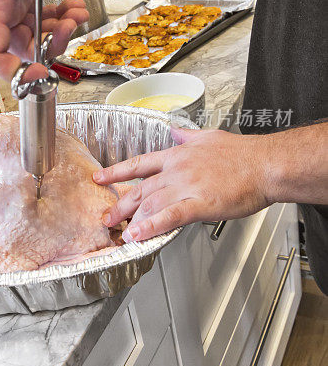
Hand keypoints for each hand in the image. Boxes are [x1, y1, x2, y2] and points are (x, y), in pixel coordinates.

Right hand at [0, 0, 88, 79]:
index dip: (13, 71)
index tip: (39, 73)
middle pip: (19, 50)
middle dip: (49, 44)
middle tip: (72, 26)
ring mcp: (9, 6)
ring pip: (33, 38)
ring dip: (57, 32)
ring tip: (77, 12)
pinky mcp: (22, 1)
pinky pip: (40, 23)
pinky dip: (58, 19)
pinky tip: (73, 6)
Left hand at [93, 126, 272, 240]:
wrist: (265, 164)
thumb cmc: (242, 154)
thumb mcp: (207, 136)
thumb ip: (185, 135)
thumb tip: (173, 129)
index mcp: (177, 156)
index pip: (139, 164)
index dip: (117, 172)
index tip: (100, 178)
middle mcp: (177, 170)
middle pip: (141, 189)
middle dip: (120, 205)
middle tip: (107, 218)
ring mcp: (188, 186)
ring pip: (151, 204)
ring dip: (132, 220)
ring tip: (120, 233)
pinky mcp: (201, 203)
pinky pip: (171, 216)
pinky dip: (152, 226)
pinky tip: (139, 235)